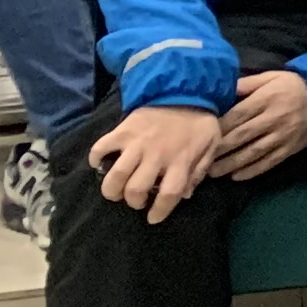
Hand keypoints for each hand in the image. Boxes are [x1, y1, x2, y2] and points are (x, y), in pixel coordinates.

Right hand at [88, 104, 225, 223]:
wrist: (184, 88)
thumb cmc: (199, 121)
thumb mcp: (210, 145)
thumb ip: (199, 171)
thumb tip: (185, 195)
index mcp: (180, 161)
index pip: (169, 195)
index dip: (159, 211)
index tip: (153, 218)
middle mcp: (156, 156)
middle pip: (136, 190)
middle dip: (133, 202)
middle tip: (136, 200)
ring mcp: (136, 144)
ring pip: (116, 176)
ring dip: (112, 190)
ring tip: (116, 191)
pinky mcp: (122, 131)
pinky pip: (100, 148)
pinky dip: (95, 159)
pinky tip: (100, 164)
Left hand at [210, 70, 306, 179]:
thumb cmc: (292, 86)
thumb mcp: (270, 77)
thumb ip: (247, 84)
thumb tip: (222, 91)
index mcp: (267, 99)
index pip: (238, 115)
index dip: (219, 127)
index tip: (202, 136)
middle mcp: (274, 118)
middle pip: (243, 136)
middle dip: (220, 149)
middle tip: (201, 158)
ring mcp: (283, 135)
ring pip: (254, 152)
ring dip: (232, 164)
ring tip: (213, 172)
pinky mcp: (290, 148)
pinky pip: (270, 161)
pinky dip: (253, 170)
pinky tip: (237, 177)